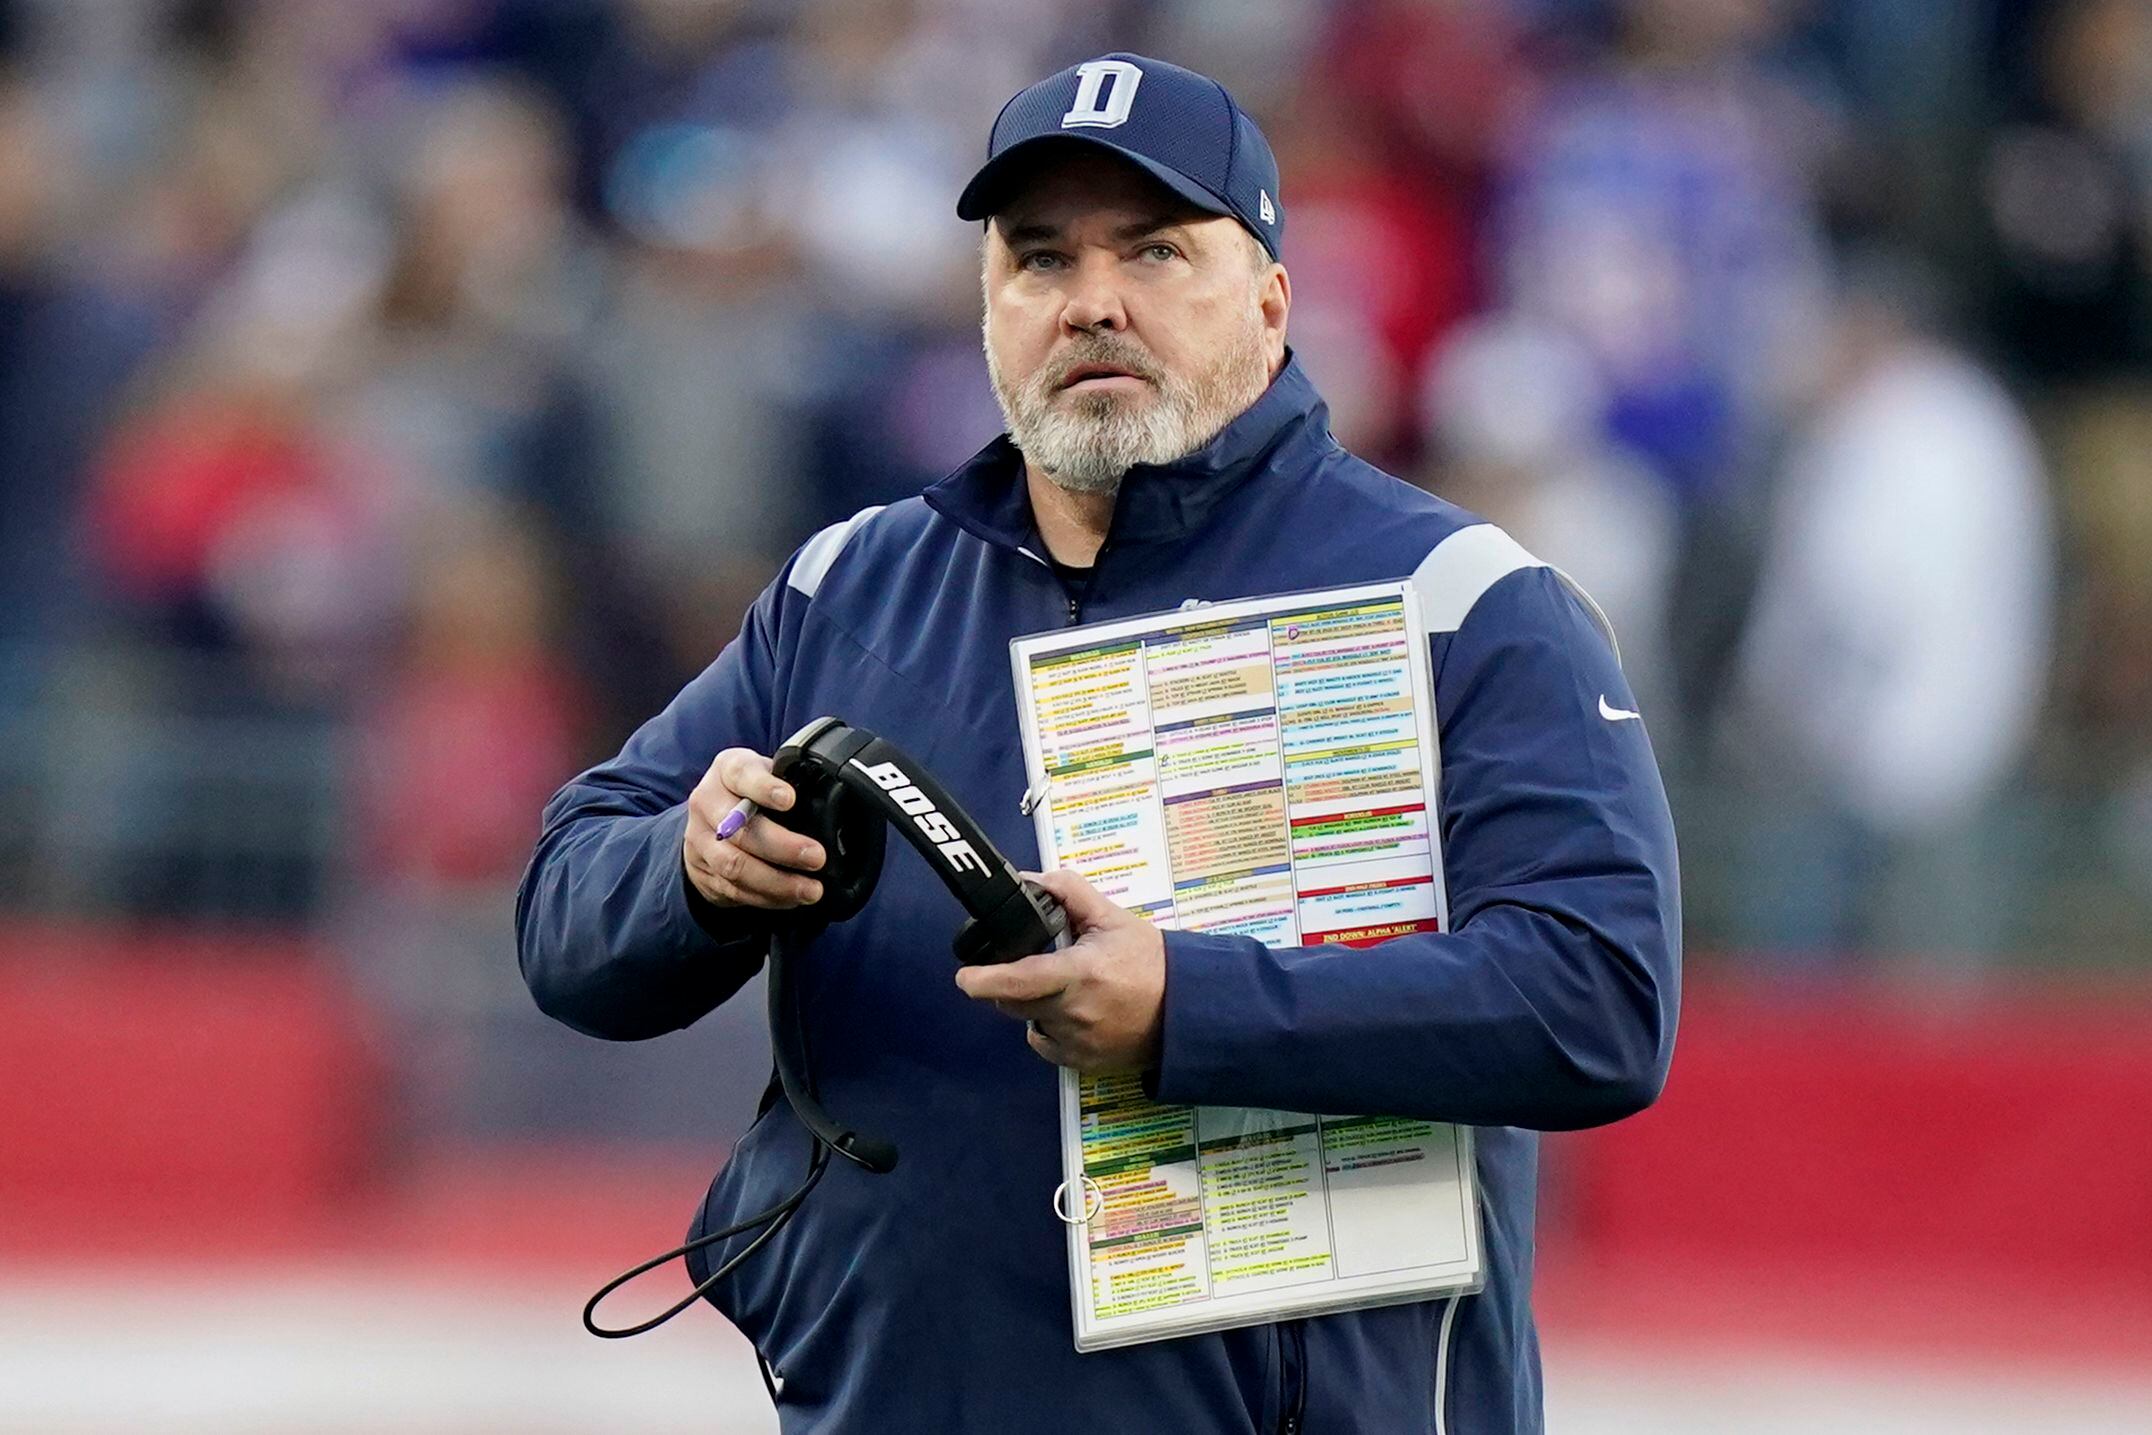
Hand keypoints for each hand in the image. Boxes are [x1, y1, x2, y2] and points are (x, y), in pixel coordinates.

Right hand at [683, 748, 825, 909]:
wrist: (711, 818)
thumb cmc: (753, 791)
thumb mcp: (769, 773)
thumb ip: (791, 781)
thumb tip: (833, 803)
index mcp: (728, 769)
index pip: (742, 774)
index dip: (764, 787)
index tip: (790, 799)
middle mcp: (708, 801)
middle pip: (740, 828)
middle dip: (782, 847)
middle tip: (817, 857)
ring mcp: (701, 839)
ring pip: (734, 865)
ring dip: (777, 882)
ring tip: (811, 890)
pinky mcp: (702, 870)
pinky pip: (733, 890)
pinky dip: (766, 898)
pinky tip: (792, 898)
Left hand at [954, 869, 1164, 1073]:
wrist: (1187, 1012)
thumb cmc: (1151, 962)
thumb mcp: (1113, 918)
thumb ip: (1070, 892)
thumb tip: (1029, 880)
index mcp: (1080, 974)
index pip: (1019, 980)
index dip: (984, 980)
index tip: (964, 976)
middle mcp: (1073, 1013)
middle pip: (1013, 1001)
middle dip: (1010, 982)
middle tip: (1033, 964)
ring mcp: (1076, 1043)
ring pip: (1029, 1021)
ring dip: (1033, 1004)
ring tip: (1065, 988)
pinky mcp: (1080, 1064)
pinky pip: (1046, 1044)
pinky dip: (1048, 1027)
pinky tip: (1074, 1013)